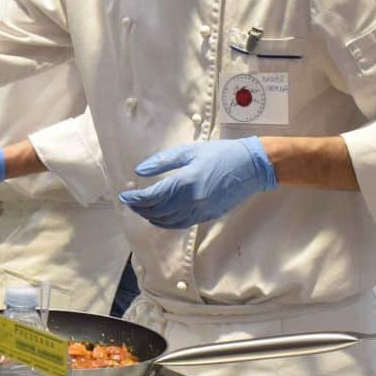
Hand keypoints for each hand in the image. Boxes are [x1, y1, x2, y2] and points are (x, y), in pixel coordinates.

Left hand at [118, 138, 276, 229]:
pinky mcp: (207, 215)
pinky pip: (181, 224)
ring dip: (151, 216)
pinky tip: (159, 216)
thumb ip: (162, 162)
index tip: (124, 195)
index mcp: (186, 182)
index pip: (152, 196)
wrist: (251, 166)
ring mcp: (201, 210)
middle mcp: (192, 200)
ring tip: (142, 209)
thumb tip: (139, 171)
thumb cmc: (220, 154)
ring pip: (168, 221)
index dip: (135, 198)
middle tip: (130, 201)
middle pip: (157, 211)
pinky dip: (166, 222)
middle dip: (140, 208)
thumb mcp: (189, 151)